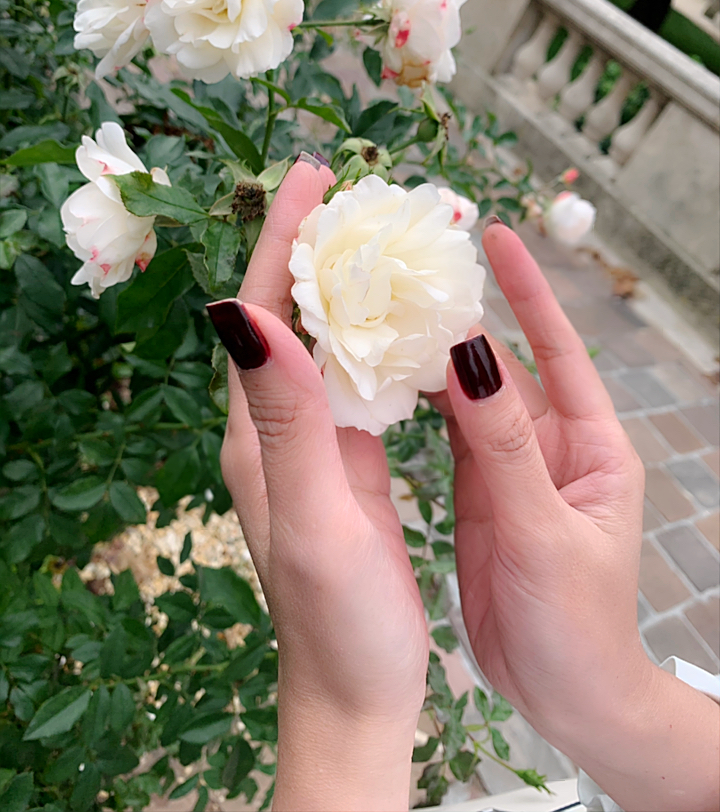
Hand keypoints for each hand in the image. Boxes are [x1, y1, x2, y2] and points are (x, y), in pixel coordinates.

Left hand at [209, 159, 427, 810]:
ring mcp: (315, 445)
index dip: (281, 240)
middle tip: (360, 190)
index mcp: (257, 434)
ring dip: (353, 287)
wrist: (358, 692)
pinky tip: (413, 320)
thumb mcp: (312, 516)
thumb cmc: (337, 619)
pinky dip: (384, 339)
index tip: (313, 175)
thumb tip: (240, 311)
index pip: (261, 312)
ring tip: (390, 236)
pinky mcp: (351, 464)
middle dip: (320, 248)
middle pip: (292, 316)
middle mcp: (278, 429)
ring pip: (329, 343)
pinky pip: (363, 382)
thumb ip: (283, 417)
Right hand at [437, 220, 718, 810]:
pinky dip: (418, 403)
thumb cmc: (577, 622)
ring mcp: (511, 467)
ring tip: (386, 308)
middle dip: (465, 316)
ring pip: (468, 397)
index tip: (496, 236)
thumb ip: (505, 446)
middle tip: (412, 267)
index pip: (558, 349)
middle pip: (504, 365)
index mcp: (590, 444)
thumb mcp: (543, 529)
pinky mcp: (479, 492)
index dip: (528, 291)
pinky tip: (382, 377)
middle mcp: (551, 444)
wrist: (568, 697)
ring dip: (434, 356)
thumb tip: (470, 354)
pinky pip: (448, 433)